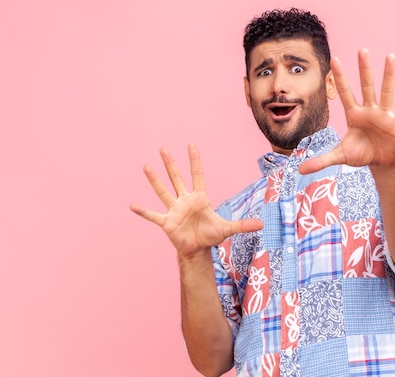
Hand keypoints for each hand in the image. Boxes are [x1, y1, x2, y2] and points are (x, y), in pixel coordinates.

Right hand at [130, 144, 262, 256]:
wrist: (197, 250)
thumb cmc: (210, 236)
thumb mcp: (227, 229)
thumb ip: (243, 225)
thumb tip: (262, 224)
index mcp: (200, 198)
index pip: (197, 175)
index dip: (195, 161)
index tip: (191, 145)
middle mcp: (185, 201)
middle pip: (177, 178)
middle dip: (171, 164)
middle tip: (163, 148)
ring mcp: (174, 210)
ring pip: (163, 192)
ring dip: (155, 180)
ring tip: (146, 167)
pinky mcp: (167, 222)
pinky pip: (153, 215)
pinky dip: (143, 211)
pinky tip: (132, 205)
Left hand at [299, 49, 394, 174]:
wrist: (381, 163)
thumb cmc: (361, 154)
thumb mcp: (340, 157)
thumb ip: (321, 160)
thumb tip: (299, 169)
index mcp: (354, 115)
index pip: (345, 93)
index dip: (340, 78)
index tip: (334, 59)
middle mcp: (369, 110)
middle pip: (366, 86)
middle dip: (363, 69)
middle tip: (362, 49)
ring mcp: (385, 115)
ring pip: (386, 92)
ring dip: (388, 75)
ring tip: (390, 56)